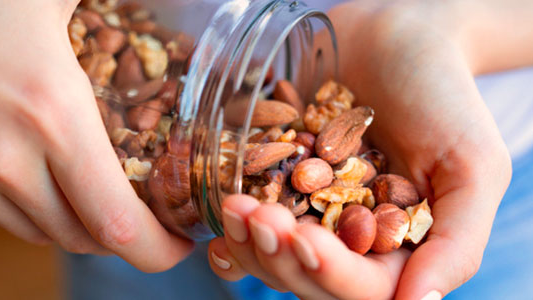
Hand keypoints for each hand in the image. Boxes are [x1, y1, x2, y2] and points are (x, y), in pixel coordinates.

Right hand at [0, 0, 191, 271]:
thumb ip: (111, 19)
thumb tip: (158, 9)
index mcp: (49, 114)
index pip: (116, 224)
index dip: (156, 249)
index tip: (177, 243)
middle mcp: (1, 159)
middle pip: (79, 237)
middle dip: (117, 233)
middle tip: (137, 209)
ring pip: (32, 229)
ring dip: (67, 219)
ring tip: (82, 187)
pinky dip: (18, 200)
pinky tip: (22, 164)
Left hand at [207, 1, 511, 297]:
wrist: (392, 39)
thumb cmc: (442, 96)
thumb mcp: (472, 165)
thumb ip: (456, 242)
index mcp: (398, 249)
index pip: (364, 289)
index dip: (330, 272)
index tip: (302, 238)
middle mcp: (350, 242)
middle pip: (309, 281)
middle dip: (279, 256)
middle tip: (257, 215)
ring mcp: (309, 218)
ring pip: (273, 260)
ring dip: (249, 244)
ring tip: (234, 205)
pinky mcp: (277, 191)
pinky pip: (249, 231)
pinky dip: (232, 233)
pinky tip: (219, 217)